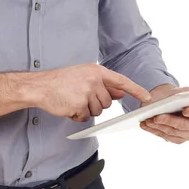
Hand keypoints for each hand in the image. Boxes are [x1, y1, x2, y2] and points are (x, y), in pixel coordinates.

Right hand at [36, 63, 151, 121]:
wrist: (40, 86)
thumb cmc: (60, 81)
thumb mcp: (84, 76)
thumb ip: (102, 84)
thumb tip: (120, 92)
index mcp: (96, 71)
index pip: (121, 81)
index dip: (136, 89)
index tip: (147, 97)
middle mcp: (93, 80)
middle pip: (107, 102)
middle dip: (96, 104)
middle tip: (79, 96)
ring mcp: (87, 92)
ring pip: (98, 111)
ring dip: (86, 110)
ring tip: (72, 100)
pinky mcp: (79, 104)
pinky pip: (85, 117)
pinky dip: (77, 116)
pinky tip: (67, 106)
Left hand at [138, 83, 188, 143]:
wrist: (165, 104)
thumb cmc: (177, 97)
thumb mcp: (184, 91)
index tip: (185, 109)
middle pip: (184, 126)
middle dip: (169, 121)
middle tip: (156, 116)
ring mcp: (188, 135)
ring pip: (173, 132)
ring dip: (159, 126)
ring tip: (147, 119)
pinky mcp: (177, 139)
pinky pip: (165, 136)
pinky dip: (154, 130)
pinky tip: (145, 124)